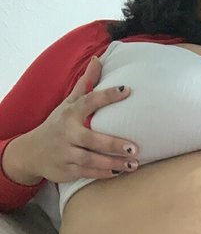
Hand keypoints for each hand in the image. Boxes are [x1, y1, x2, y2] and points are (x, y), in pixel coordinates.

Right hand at [28, 56, 138, 182]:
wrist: (31, 152)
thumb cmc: (57, 125)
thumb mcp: (68, 104)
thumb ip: (85, 84)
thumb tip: (97, 59)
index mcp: (70, 113)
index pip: (90, 101)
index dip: (108, 95)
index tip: (127, 90)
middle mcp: (67, 133)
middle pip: (92, 139)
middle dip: (113, 144)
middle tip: (134, 148)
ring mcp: (66, 153)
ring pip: (92, 160)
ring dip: (113, 163)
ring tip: (134, 164)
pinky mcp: (67, 170)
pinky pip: (88, 172)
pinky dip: (103, 174)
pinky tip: (119, 173)